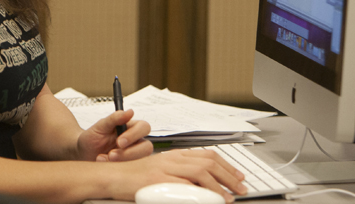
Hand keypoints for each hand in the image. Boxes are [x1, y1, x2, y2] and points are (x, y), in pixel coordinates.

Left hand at [76, 109, 153, 161]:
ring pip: (140, 161)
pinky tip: (103, 162)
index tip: (120, 141)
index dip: (134, 135)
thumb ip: (114, 118)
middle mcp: (135, 142)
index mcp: (131, 128)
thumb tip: (129, 112)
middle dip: (129, 152)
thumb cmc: (92, 138)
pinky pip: (130, 171)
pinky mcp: (128, 168)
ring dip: (122, 161)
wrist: (82, 153)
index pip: (144, 127)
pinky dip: (116, 168)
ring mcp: (133, 156)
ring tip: (104, 158)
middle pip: (147, 147)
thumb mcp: (100, 126)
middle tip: (112, 154)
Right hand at [107, 149, 246, 201]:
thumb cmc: (135, 176)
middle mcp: (173, 158)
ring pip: (200, 172)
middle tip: (241, 187)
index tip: (238, 176)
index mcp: (175, 155)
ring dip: (219, 185)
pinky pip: (185, 185)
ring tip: (230, 197)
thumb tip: (202, 184)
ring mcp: (166, 168)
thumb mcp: (161, 170)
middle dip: (229, 175)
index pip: (207, 155)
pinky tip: (209, 199)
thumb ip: (180, 174)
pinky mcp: (159, 180)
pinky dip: (200, 192)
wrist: (113, 176)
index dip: (226, 166)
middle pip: (208, 162)